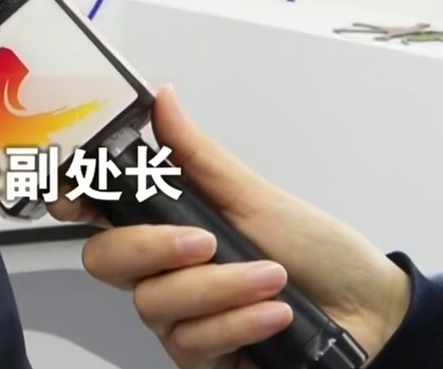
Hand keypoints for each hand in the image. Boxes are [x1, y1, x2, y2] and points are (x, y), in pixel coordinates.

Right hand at [47, 85, 410, 368]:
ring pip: (154, 304)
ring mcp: (180, 317)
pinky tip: (272, 314)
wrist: (368, 312)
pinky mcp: (202, 357)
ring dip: (221, 290)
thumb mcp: (256, 195)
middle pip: (105, 262)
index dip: (73, 200)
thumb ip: (197, 155)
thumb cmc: (317, 252)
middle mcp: (164, 271)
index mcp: (168, 223)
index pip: (99, 211)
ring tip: (270, 278)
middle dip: (153, 249)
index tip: (73, 193)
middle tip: (204, 241)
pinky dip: (237, 324)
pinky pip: (190, 342)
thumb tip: (164, 100)